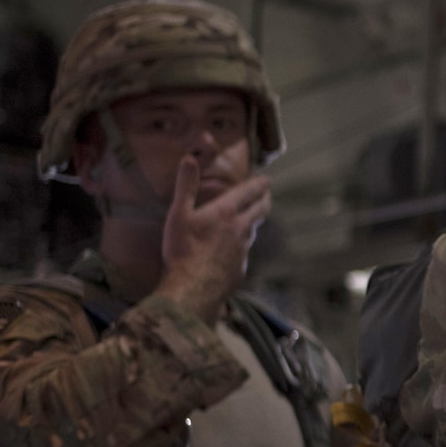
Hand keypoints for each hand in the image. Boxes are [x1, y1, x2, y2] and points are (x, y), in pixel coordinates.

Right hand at [153, 158, 271, 321]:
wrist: (193, 288)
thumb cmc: (182, 249)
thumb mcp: (178, 214)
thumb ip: (186, 186)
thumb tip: (189, 158)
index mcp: (227, 212)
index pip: (250, 191)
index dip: (260, 183)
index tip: (266, 179)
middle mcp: (241, 228)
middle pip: (261, 209)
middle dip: (265, 199)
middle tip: (267, 194)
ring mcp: (243, 249)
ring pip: (254, 230)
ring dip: (255, 221)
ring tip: (252, 217)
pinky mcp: (241, 267)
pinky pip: (245, 251)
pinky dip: (243, 244)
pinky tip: (237, 248)